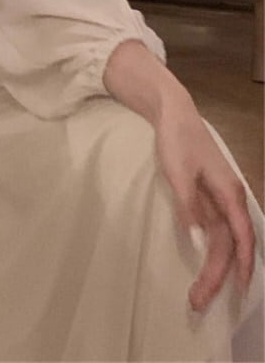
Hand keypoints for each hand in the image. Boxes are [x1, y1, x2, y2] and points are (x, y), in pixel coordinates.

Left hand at [154, 101, 255, 311]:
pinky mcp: (207, 197)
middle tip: (197, 302)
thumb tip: (198, 239)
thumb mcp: (178, 171)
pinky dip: (210, 253)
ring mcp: (219, 199)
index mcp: (229, 193)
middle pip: (231, 246)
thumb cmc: (177, 139)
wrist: (173, 114)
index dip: (240, 266)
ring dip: (213, 268)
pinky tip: (203, 267)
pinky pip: (215, 232)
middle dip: (219, 276)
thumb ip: (188, 205)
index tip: (236, 292)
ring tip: (197, 293)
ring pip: (222, 242)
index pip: (241, 238)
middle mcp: (229, 200)